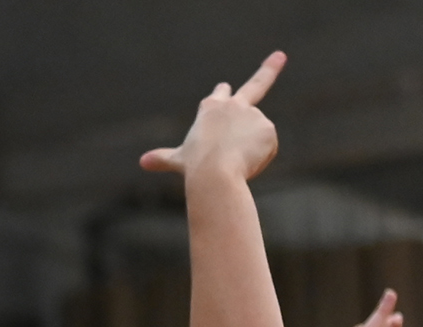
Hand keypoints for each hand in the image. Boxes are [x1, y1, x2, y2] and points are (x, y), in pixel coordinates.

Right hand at [140, 52, 285, 183]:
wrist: (215, 173)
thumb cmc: (195, 167)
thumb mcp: (179, 160)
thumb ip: (163, 158)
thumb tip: (142, 162)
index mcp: (211, 107)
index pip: (221, 94)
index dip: (223, 93)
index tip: (226, 87)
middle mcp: (234, 105)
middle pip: (256, 85)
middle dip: (269, 68)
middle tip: (280, 56)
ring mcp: (253, 115)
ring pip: (256, 138)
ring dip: (250, 151)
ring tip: (235, 163)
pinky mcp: (268, 128)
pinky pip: (268, 148)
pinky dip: (261, 158)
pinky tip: (248, 163)